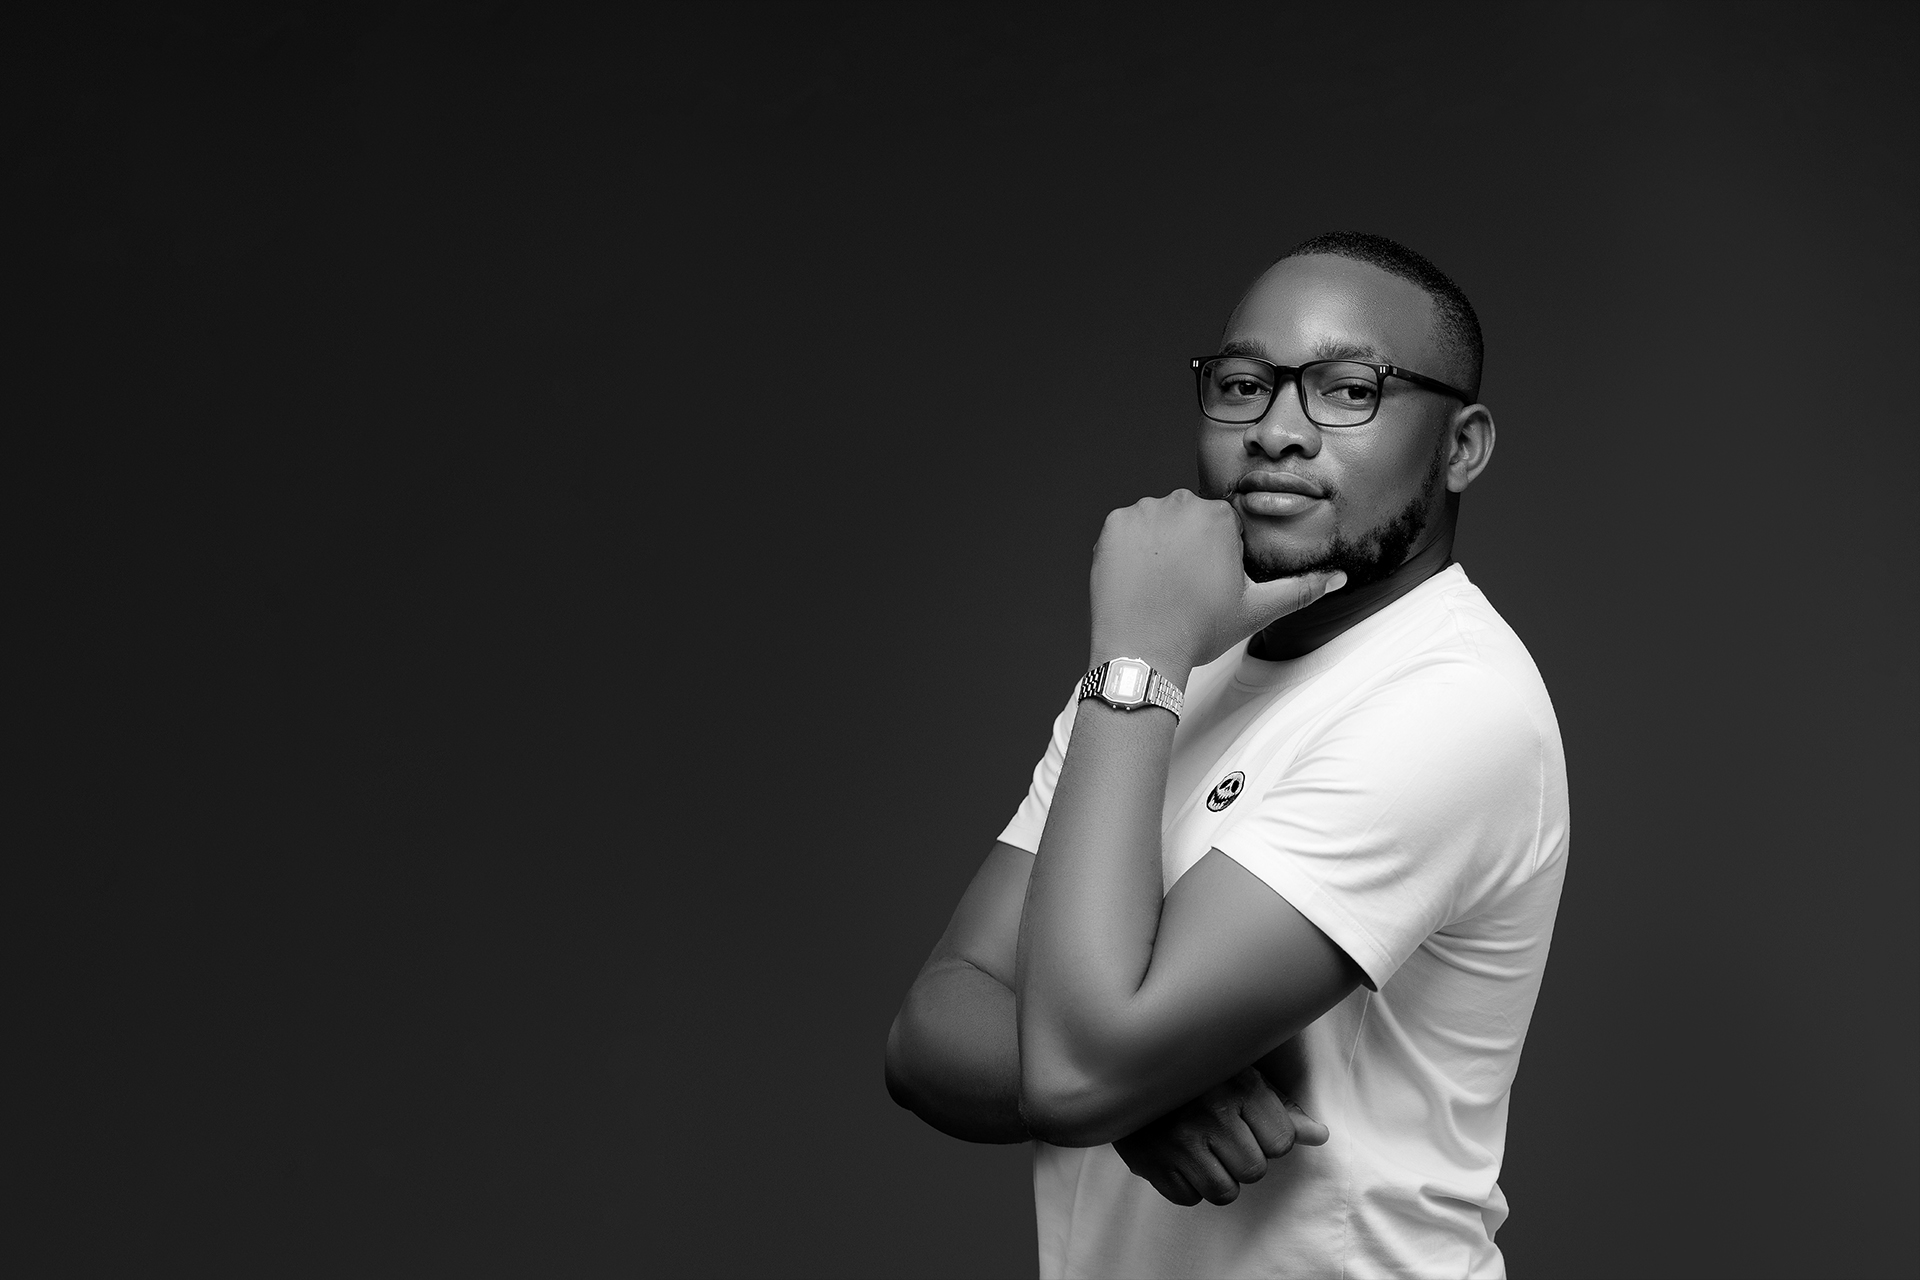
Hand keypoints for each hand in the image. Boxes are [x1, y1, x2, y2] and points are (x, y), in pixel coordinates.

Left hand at [1089, 490, 1344, 676]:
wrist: (1143, 652)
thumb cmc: (1199, 631)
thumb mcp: (1255, 609)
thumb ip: (1300, 589)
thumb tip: (1339, 578)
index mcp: (1217, 517)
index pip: (1221, 526)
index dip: (1217, 558)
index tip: (1207, 585)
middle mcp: (1178, 503)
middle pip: (1188, 519)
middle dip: (1188, 546)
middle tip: (1183, 588)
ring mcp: (1141, 513)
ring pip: (1157, 523)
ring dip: (1159, 545)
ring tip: (1160, 586)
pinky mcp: (1111, 527)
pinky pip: (1126, 530)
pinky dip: (1131, 550)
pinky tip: (1138, 579)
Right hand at [1111, 1066, 1328, 1206]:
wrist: (1122, 1062)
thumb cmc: (1192, 1070)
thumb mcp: (1240, 1074)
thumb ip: (1281, 1107)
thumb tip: (1319, 1136)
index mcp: (1240, 1086)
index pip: (1281, 1143)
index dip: (1269, 1138)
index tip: (1249, 1122)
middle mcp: (1211, 1115)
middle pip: (1254, 1170)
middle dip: (1243, 1158)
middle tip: (1221, 1135)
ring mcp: (1178, 1141)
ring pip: (1224, 1191)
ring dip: (1217, 1176)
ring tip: (1202, 1148)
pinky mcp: (1150, 1162)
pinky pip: (1187, 1198)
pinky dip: (1186, 1184)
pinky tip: (1179, 1156)